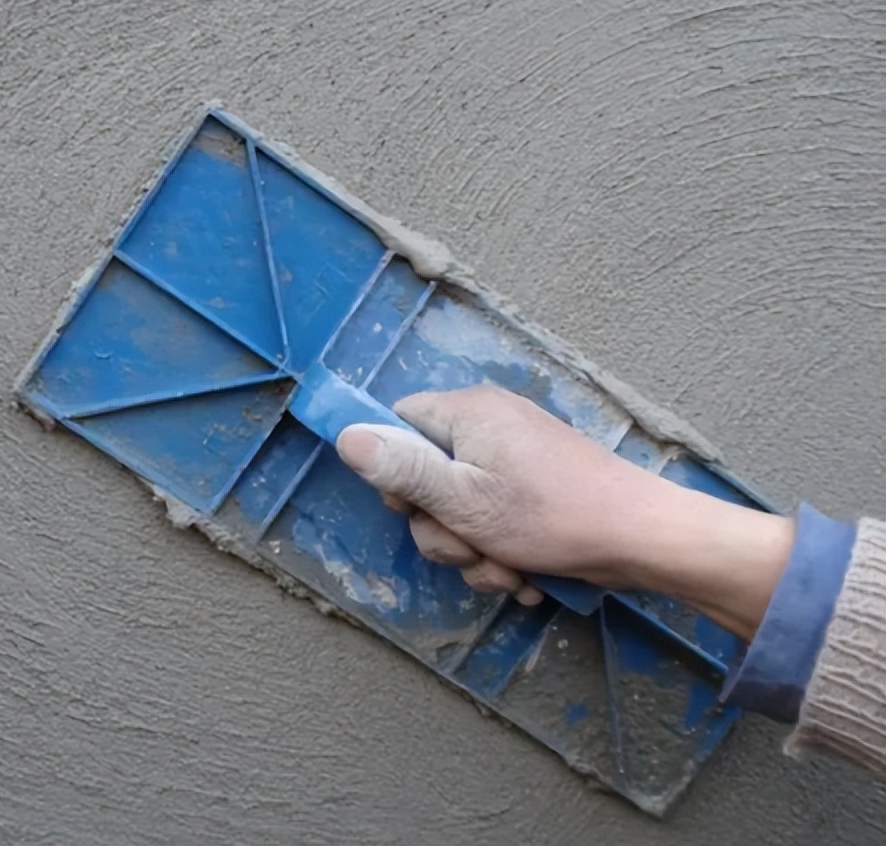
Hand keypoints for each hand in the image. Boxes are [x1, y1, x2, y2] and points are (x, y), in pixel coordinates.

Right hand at [335, 384, 793, 638]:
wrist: (641, 539)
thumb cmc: (549, 516)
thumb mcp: (461, 499)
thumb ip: (401, 470)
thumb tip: (345, 436)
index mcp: (467, 412)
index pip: (399, 423)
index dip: (395, 472)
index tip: (415, 508)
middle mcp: (490, 424)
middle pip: (428, 476)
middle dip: (443, 529)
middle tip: (470, 550)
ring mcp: (516, 456)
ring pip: (462, 508)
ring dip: (474, 551)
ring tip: (507, 570)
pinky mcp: (538, 486)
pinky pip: (497, 517)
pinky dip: (503, 550)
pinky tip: (526, 574)